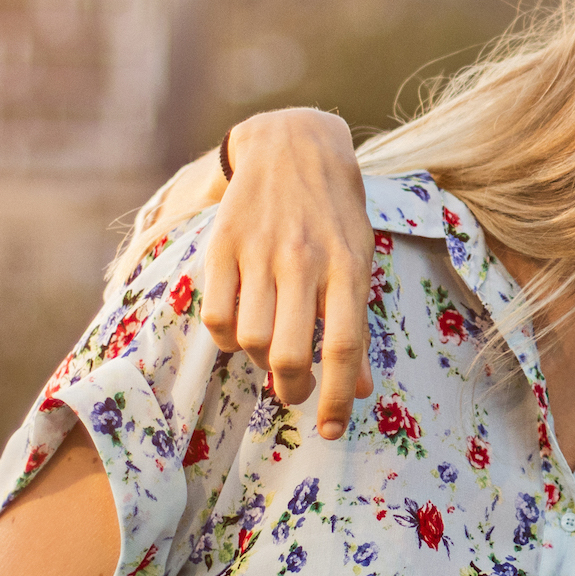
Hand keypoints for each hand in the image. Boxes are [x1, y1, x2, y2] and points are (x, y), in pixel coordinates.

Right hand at [198, 109, 375, 434]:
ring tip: (270, 352)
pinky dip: (225, 338)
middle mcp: (303, 261)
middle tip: (295, 390)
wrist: (294, 146)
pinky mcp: (222, 245)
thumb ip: (356, 324)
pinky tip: (240, 330)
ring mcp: (260, 252)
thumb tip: (356, 390)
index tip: (330, 429)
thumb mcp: (359, 261)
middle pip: (290, 353)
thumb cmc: (334, 213)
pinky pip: (215, 314)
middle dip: (293, 389)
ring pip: (249, 339)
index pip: (344, 347)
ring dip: (258, 362)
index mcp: (347, 267)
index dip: (335, 398)